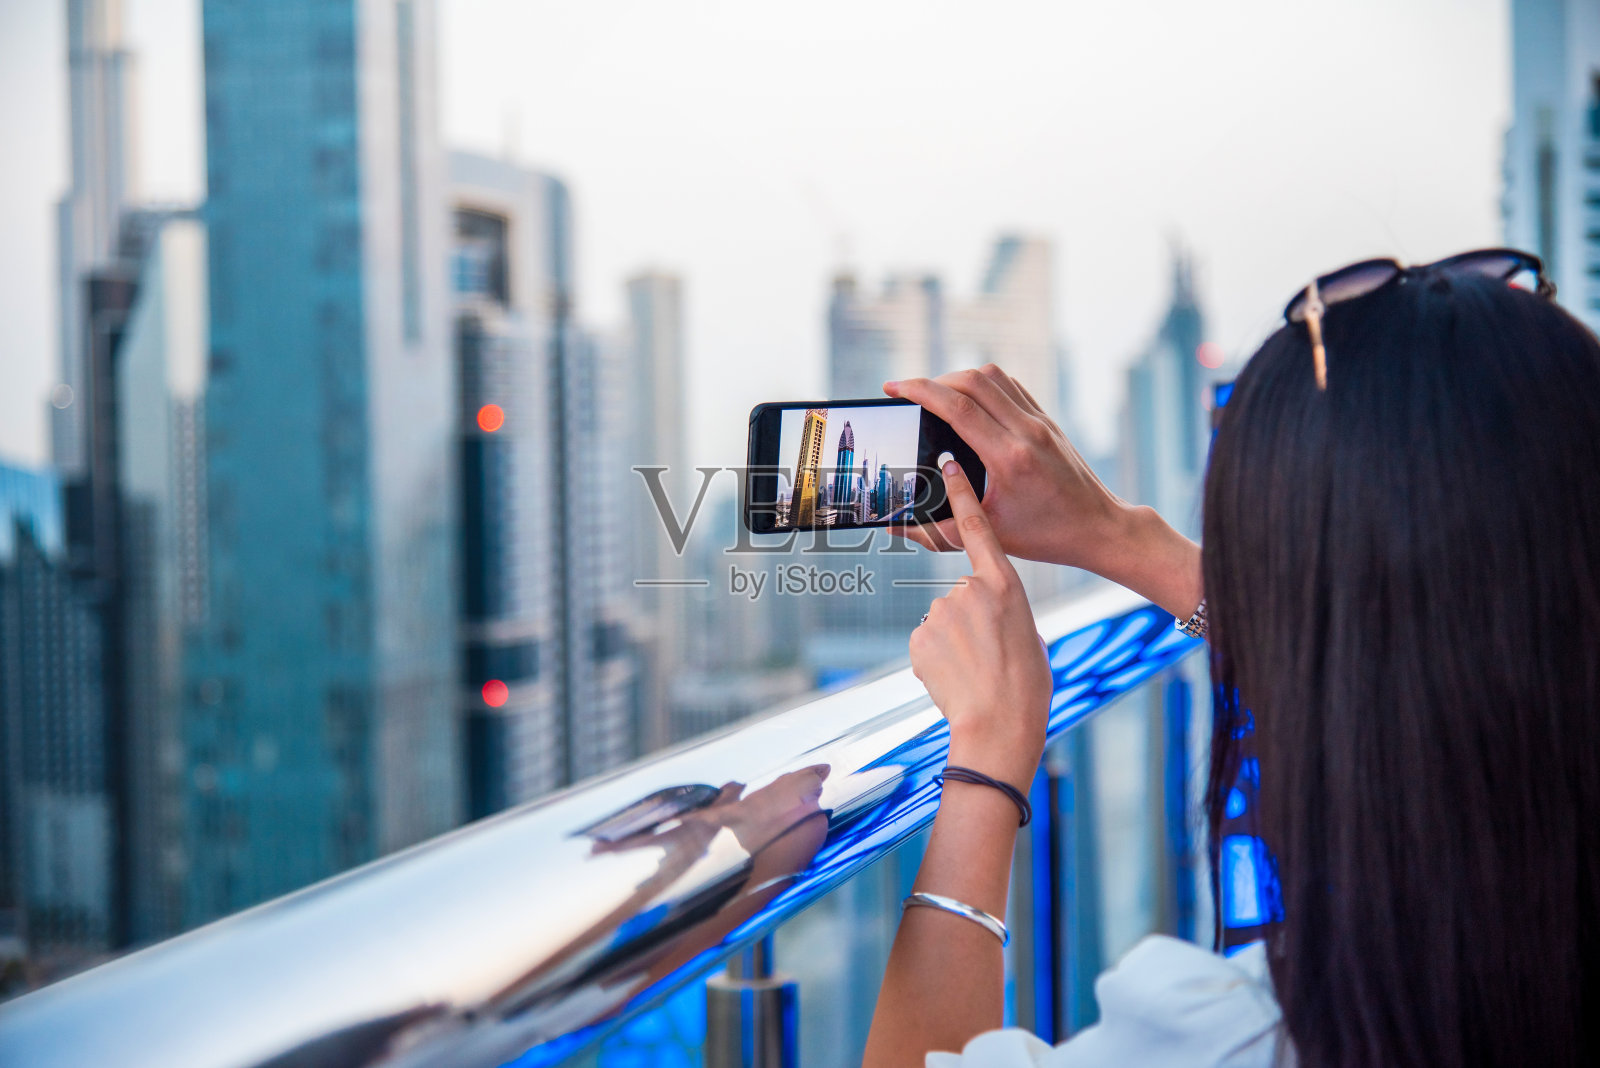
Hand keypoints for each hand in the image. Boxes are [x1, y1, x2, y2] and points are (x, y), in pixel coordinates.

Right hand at [887, 365, 1203, 620]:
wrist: (1099, 528)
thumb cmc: (1047, 536)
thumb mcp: (988, 535)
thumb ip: (937, 531)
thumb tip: (895, 525)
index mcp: (1010, 457)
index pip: (959, 407)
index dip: (921, 391)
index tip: (894, 388)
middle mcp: (1027, 431)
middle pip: (973, 381)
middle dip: (933, 380)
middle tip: (908, 393)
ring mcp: (1040, 422)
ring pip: (992, 376)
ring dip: (958, 378)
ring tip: (935, 396)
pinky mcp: (1047, 421)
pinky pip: (1010, 386)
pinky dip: (983, 385)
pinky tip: (968, 402)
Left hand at [908, 458, 1050, 790]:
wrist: (1000, 726)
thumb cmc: (1026, 686)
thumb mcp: (1027, 634)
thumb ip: (1002, 610)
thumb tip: (983, 613)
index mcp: (1005, 586)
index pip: (979, 528)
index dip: (962, 494)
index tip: (947, 463)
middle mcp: (968, 591)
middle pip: (962, 595)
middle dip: (971, 621)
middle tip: (989, 654)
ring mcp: (939, 612)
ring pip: (943, 621)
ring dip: (955, 643)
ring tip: (975, 670)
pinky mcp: (918, 637)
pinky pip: (927, 642)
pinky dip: (939, 658)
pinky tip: (955, 677)